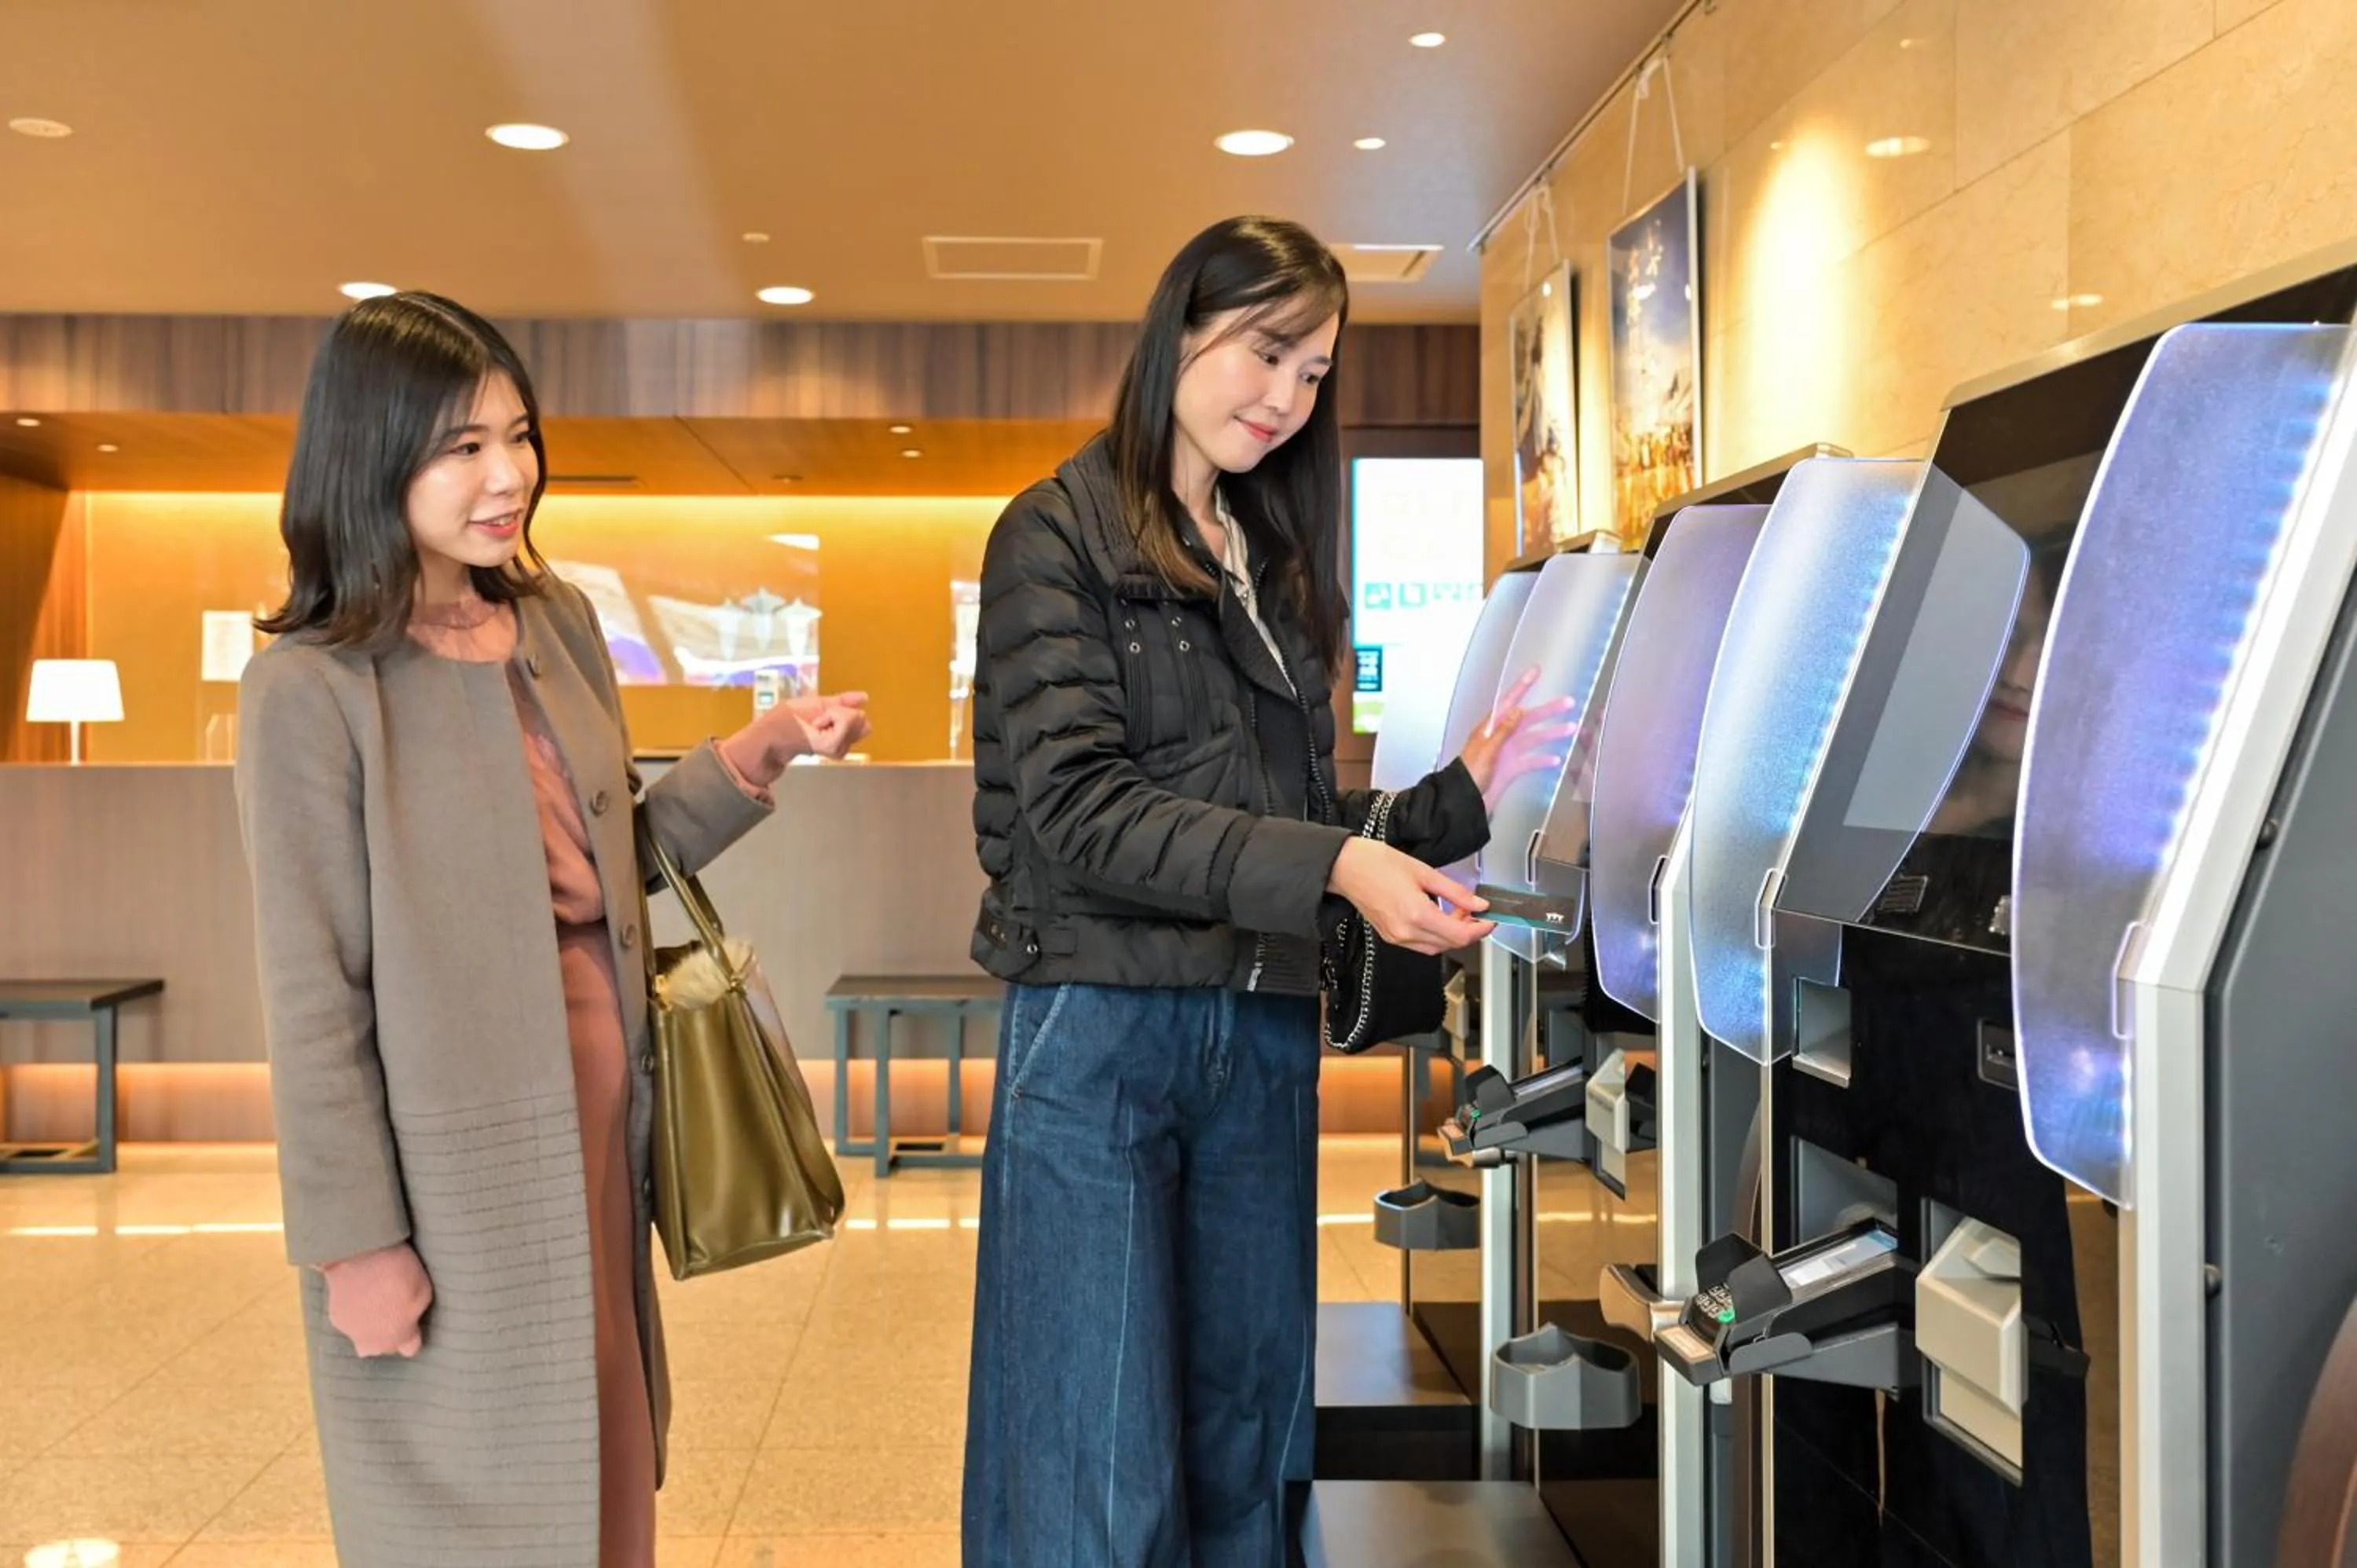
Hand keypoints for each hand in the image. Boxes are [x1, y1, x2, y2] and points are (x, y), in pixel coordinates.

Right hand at [320, 1241, 432, 1357]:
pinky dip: (354, 1314)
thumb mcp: (423, 1291)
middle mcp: (374, 1342)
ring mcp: (352, 1333)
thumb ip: (416, 1313)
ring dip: (369, 1328)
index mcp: (399, 1336)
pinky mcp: (336, 1320)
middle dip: (389, 1334)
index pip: (410, 1349)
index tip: (411, 1321)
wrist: (358, 1256)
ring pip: (363, 1339)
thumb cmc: (398, 1273)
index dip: (412, 1334)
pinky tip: (359, 1295)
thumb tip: (409, 1320)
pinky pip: (349, 1324)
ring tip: (374, 1303)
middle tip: (392, 1310)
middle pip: (384, 1348)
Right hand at [755, 690, 868, 764]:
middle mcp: (841, 750)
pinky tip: (825, 727)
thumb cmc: (786, 721)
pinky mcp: (843, 748)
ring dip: (842, 718)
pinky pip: (855, 726)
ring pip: (860, 723)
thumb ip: (842, 701)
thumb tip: (865, 697)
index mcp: (833, 743)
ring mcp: (843, 750)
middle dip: (842, 713)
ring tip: (821, 723)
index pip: (851, 717)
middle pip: (861, 719)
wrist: (775, 738)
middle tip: (820, 720)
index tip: (815, 720)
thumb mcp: (813, 704)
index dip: (832, 711)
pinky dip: (841, 722)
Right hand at [1327, 838, 1495, 954]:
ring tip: (1456, 911)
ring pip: (1437, 947)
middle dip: (1468, 930)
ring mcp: (1397, 938)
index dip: (1481, 929)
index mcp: (1417, 914)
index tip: (1490, 918)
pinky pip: (1421, 945)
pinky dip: (1436, 935)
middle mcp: (1406, 932)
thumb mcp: (1424, 871)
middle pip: (1451, 944)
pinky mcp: (1390, 937)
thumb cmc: (1378, 863)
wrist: (1345, 867)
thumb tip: (1479, 904)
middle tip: (1474, 909)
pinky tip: (1437, 917)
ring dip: (1452, 934)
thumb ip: (1455, 892)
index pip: (1460, 935)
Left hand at [1456, 666, 1577, 807]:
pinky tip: (1556, 760)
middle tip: (1569, 703)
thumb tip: (1518, 710)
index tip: (1536, 671)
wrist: (1464, 801)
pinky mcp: (1511, 769)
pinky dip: (1543, 760)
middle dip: (1548, 711)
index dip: (1522, 686)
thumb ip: (1504, 731)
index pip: (1509, 701)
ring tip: (1572, 729)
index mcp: (1490, 727)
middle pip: (1527, 719)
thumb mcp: (1487, 750)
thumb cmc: (1470, 774)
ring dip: (1552, 734)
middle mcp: (1500, 737)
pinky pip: (1530, 761)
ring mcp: (1507, 753)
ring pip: (1533, 739)